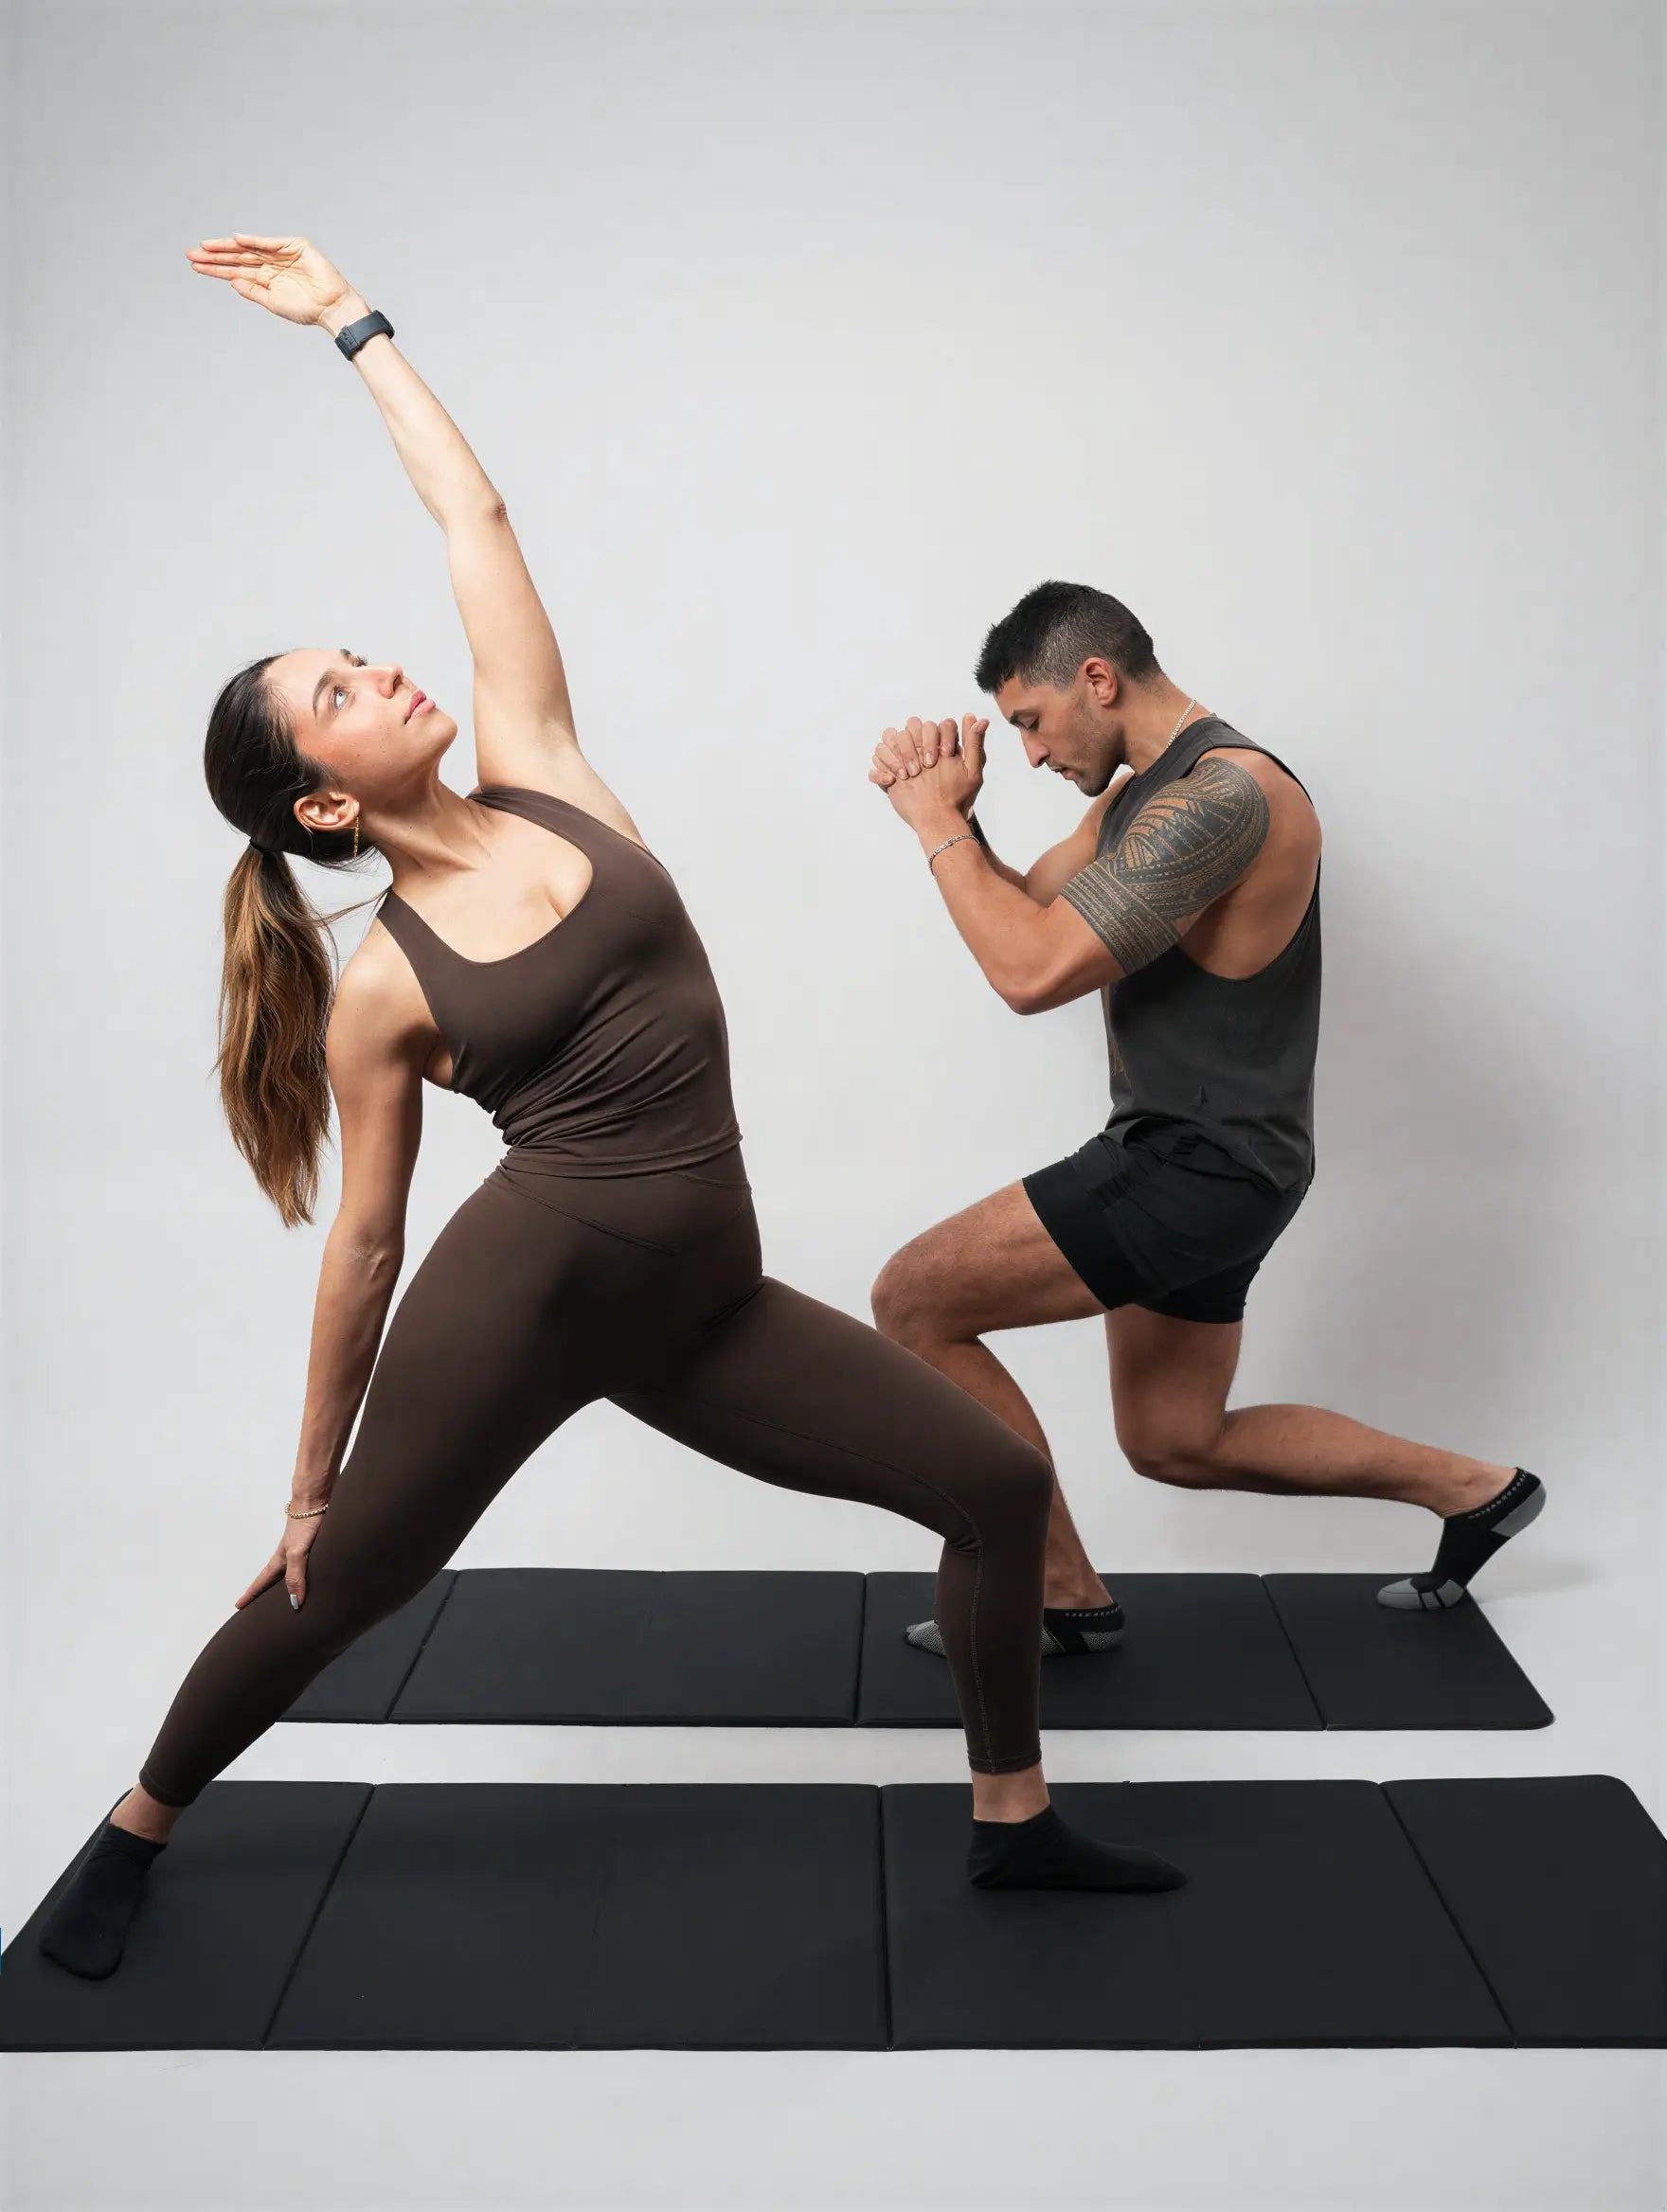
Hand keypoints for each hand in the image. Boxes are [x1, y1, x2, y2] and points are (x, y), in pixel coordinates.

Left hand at [185, 232, 354, 328]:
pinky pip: (269, 243)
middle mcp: (270, 263)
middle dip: (214, 256)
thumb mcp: (273, 303)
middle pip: (237, 257)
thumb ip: (253, 291)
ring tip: (204, 247)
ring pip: (248, 248)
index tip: (195, 266)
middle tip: (191, 254)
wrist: (331, 308)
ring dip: (226, 247)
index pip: (235, 270)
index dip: (215, 268)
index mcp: (265, 277)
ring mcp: (282, 253)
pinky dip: (253, 241)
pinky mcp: (295, 246)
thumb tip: (231, 281)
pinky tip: (234, 240)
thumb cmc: (307, 310)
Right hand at [233, 1506, 326, 1611]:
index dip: (252, 1594)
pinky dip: (306, 1573)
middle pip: (275, 1579)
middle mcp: (289, 1555)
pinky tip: (314, 1575)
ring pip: (292, 1571)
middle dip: (265, 1592)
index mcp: (281, 1560)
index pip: (263, 1581)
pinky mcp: (315, 1543)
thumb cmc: (304, 1522)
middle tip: (259, 1606)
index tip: (239, 1606)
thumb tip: (294, 1602)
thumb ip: (296, 1575)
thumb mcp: (297, 1553)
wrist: (317, 1497)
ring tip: (287, 1596)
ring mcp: (302, 1549)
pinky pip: (308, 1564)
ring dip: (287, 1583)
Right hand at [870, 714, 986, 821]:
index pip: (933, 724)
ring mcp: (902, 759)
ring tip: (909, 776)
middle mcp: (919, 746)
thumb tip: (981, 719)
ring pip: (888, 739)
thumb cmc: (958, 796)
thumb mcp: (972, 770)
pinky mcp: (889, 774)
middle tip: (924, 767)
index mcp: (938, 743)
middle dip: (915, 745)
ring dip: (897, 755)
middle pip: (909, 726)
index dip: (938, 737)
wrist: (940, 818)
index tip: (945, 756)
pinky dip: (880, 771)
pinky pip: (875, 763)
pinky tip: (892, 782)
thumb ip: (975, 743)